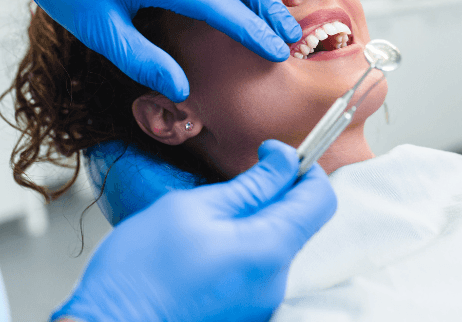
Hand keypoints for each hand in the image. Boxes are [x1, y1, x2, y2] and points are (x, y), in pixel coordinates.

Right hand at [51, 140, 336, 321]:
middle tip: (232, 184)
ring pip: (274, 245)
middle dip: (274, 195)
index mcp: (269, 250)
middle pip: (298, 222)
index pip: (320, 199)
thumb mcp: (195, 208)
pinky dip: (240, 249)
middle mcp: (274, 282)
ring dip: (252, 223)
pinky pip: (256, 269)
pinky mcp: (245, 313)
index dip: (304, 169)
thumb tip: (284, 161)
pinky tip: (202, 250)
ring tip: (206, 223)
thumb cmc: (141, 272)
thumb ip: (250, 185)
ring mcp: (261, 302)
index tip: (275, 155)